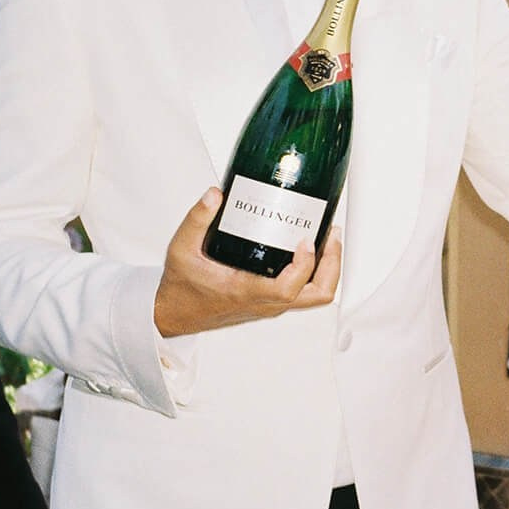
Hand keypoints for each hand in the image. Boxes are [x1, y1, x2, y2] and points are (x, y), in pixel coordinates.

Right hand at [153, 189, 343, 336]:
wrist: (176, 314)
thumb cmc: (181, 288)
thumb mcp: (181, 249)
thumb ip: (196, 219)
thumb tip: (214, 195)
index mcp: (244, 292)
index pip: (287, 289)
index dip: (305, 266)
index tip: (305, 240)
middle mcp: (264, 303)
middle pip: (317, 296)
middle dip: (332, 265)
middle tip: (331, 236)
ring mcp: (271, 306)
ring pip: (315, 296)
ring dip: (328, 269)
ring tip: (327, 239)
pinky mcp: (271, 303)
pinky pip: (305, 293)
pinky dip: (316, 272)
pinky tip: (310, 250)